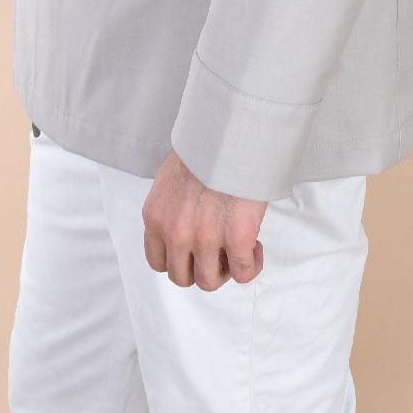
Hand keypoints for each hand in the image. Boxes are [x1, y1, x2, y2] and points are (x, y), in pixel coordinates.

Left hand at [142, 149, 266, 289]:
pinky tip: (255, 246)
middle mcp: (176, 232)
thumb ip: (172, 208)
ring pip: (210, 281)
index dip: (179, 259)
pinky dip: (251, 265)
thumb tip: (186, 220)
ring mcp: (205, 238)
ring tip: (237, 247)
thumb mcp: (172, 178)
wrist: (232, 131)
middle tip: (219, 249)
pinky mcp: (236, 239)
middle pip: (182, 276)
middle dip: (202, 266)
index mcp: (156, 216)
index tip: (194, 250)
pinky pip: (242, 273)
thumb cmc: (206, 146)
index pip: (158, 262)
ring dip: (225, 269)